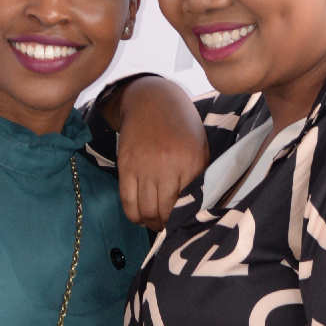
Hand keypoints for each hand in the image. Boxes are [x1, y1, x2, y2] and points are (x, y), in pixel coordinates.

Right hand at [115, 77, 207, 229]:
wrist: (152, 100)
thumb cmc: (181, 125)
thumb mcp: (199, 147)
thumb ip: (198, 176)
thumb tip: (194, 207)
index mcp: (191, 163)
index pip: (185, 204)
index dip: (182, 218)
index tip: (180, 222)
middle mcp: (167, 166)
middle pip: (163, 211)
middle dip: (163, 224)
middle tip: (165, 225)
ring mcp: (144, 166)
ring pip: (144, 210)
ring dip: (149, 222)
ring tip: (153, 222)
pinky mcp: (126, 165)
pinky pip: (127, 200)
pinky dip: (133, 214)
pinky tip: (139, 215)